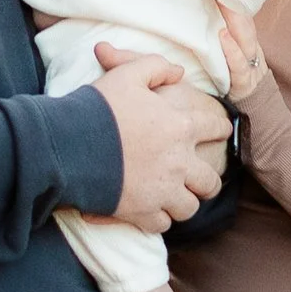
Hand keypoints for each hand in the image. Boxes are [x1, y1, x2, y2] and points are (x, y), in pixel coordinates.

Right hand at [93, 46, 229, 229]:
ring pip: (188, 207)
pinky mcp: (142, 213)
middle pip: (209, 181)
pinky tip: (151, 211)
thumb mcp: (128, 74)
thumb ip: (156, 67)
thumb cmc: (99, 107)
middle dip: (208, 182)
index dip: (221, 128)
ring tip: (175, 198)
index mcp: (180, 127)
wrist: (68, 144)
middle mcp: (179, 163)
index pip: (215, 128)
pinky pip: (161, 224)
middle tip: (201, 180)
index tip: (222, 131)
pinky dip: (158, 219)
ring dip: (183, 203)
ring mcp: (162, 191)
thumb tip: (179, 72)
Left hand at [213, 0, 269, 100]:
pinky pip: (239, 64)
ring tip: (221, 1)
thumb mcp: (232, 54)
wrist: (257, 110)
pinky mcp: (245, 82)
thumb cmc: (238, 80)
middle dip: (230, 0)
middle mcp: (250, 47)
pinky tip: (223, 37)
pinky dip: (232, 50)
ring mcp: (250, 63)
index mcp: (246, 39)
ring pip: (244, 37)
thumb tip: (199, 16)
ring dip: (233, 19)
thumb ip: (222, 36)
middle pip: (242, 19)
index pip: (239, 13)